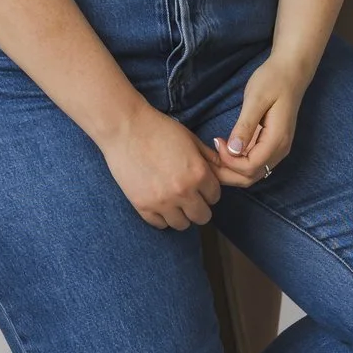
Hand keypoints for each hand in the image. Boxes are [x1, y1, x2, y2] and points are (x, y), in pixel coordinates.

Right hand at [97, 104, 223, 229]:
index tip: (200, 184)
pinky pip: (160, 224)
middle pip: (202, 216)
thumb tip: (227, 172)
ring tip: (174, 200)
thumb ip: (210, 159)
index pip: (215, 197)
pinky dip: (162, 217)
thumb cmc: (159, 129)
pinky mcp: (142, 206)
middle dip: (199, 205)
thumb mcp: (191, 140)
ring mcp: (162, 202)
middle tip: (189, 194)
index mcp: (198, 173)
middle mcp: (183, 191)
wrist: (125, 127)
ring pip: (182, 224)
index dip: (208, 190)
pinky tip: (159, 202)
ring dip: (181, 214)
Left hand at [210, 53, 308, 187]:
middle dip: (226, 173)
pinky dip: (236, 163)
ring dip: (229, 170)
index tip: (217, 141)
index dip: (230, 162)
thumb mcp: (256, 99)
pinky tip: (223, 151)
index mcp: (277, 140)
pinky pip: (253, 163)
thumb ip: (245, 126)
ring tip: (211, 154)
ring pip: (251, 173)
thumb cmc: (273, 80)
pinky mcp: (271, 145)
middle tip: (206, 156)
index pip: (250, 167)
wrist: (291, 71)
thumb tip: (233, 150)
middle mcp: (279, 150)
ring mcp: (277, 149)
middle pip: (250, 177)